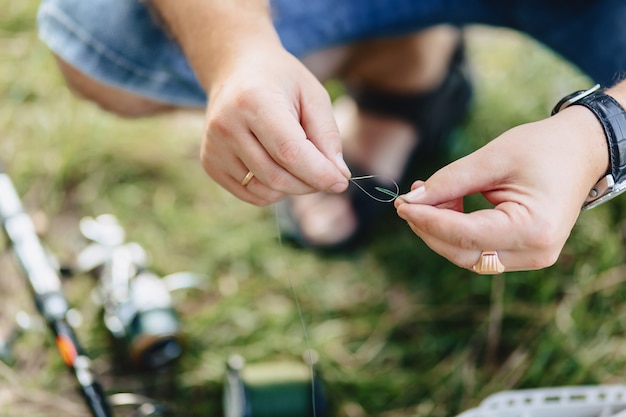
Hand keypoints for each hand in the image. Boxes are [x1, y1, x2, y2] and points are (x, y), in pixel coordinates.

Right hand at [201, 42, 350, 205]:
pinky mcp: (210, 163)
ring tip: (301, 164)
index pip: (289, 152)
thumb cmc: (282, 82)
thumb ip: (328, 136)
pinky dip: (274, 190)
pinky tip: (278, 166)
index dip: (318, 173)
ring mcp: (214, 146)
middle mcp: (226, 125)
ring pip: (265, 190)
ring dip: (293, 187)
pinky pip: (252, 195)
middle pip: (277, 176)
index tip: (341, 182)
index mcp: (254, 101)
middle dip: (310, 183)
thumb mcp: (313, 95)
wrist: (236, 70)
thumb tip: (338, 177)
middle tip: (327, 173)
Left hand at [394, 106, 607, 271]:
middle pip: (462, 253)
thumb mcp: (493, 157)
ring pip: (467, 255)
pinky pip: (478, 249)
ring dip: (441, 230)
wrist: (581, 151)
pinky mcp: (523, 253)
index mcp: (532, 229)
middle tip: (408, 201)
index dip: (428, 221)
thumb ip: (450, 181)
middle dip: (429, 228)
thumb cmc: (542, 148)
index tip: (401, 204)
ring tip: (430, 196)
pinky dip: (457, 231)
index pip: (465, 235)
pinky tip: (448, 204)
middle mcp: (534, 252)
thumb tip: (412, 200)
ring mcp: (531, 257)